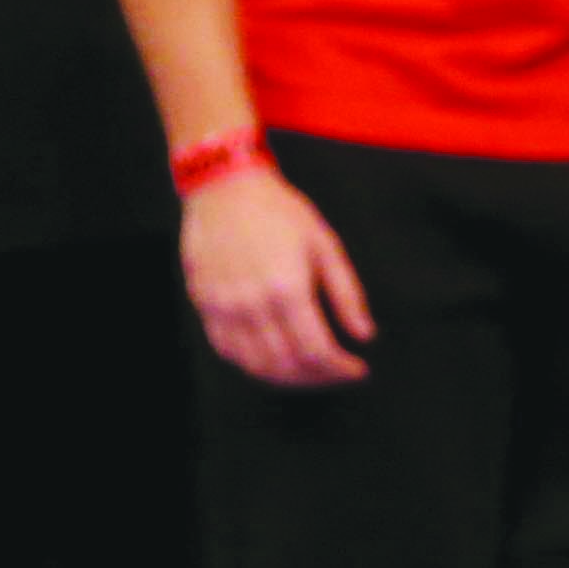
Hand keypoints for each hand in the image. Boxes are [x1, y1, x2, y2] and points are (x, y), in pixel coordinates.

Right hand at [181, 165, 374, 385]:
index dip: (340, 369)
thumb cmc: (281, 211)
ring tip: (312, 373)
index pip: (316, 350)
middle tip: (338, 374)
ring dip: (288, 379)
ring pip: (255, 365)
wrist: (224, 188)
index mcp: (287, 289)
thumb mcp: (326, 244)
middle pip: (286, 365)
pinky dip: (253, 365)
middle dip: (319, 378)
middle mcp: (251, 305)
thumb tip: (365, 335)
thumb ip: (346, 294)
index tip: (359, 370)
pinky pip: (227, 351)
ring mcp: (222, 308)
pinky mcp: (203, 305)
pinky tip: (275, 361)